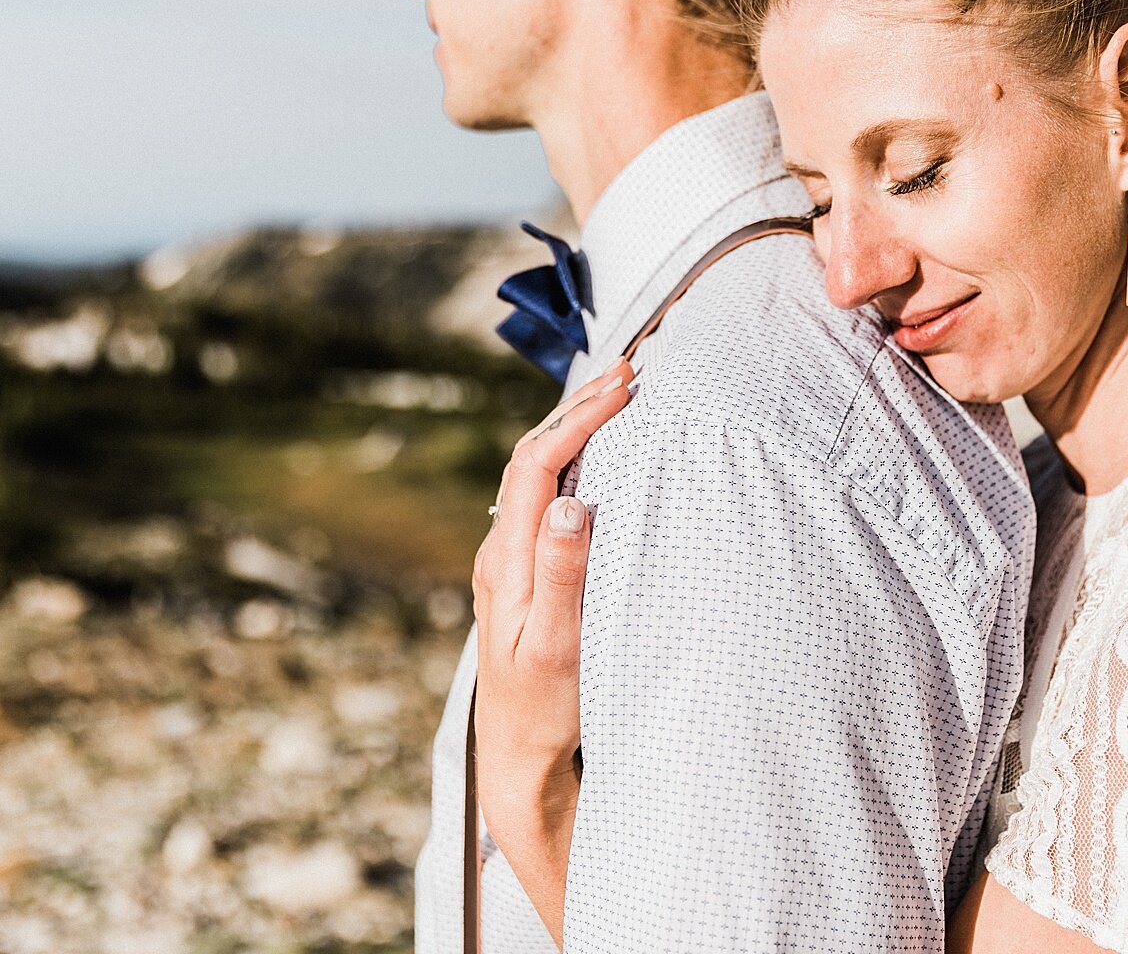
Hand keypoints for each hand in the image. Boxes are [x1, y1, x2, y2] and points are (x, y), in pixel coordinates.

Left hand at [472, 360, 632, 943]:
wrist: (520, 755)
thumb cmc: (544, 707)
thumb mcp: (557, 643)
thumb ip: (561, 573)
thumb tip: (566, 502)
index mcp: (506, 561)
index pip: (536, 465)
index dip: (577, 420)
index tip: (621, 390)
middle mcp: (501, 553)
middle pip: (531, 457)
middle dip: (577, 408)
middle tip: (626, 372)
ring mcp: (511, 562)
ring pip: (537, 474)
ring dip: (574, 429)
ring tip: (614, 396)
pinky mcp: (526, 574)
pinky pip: (546, 496)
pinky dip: (575, 461)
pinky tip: (599, 458)